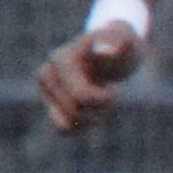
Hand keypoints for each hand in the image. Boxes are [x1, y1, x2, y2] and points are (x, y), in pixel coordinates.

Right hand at [34, 13, 139, 133]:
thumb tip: (106, 50)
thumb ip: (119, 43)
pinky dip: (83, 124)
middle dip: (100, 109)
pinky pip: (63, 129)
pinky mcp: (50, 103)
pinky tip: (94, 110)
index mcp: (60, 60)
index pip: (82, 98)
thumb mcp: (127, 43)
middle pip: (76, 112)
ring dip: (91, 118)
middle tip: (111, 93)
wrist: (113, 52)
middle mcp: (46, 74)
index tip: (115, 88)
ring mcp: (45, 90)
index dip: (106, 100)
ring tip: (102, 101)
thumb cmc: (121, 47)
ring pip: (66, 125)